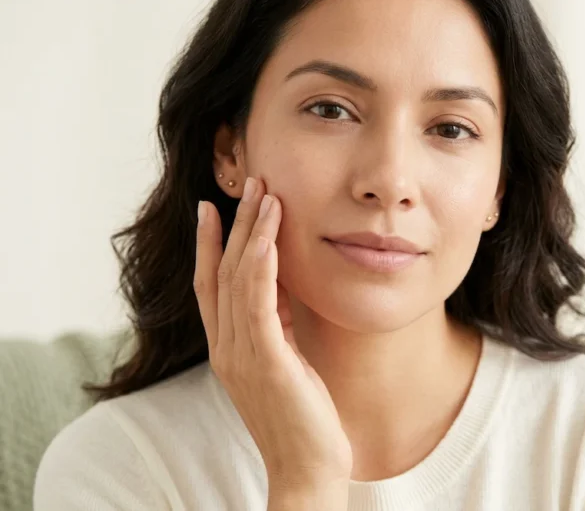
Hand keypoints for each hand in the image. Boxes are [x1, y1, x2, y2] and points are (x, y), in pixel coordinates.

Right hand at [194, 176, 352, 493]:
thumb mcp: (285, 362)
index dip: (210, 245)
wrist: (307, 468)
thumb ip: (275, 328)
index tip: (215, 208)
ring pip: (238, 280)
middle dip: (234, 224)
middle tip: (249, 184)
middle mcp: (226, 348)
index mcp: (228, 349)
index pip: (211, 286)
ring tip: (265, 195)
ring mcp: (242, 356)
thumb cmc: (301, 418)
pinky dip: (261, 266)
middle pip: (221, 273)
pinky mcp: (266, 362)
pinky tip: (269, 238)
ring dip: (252, 233)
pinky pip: (258, 304)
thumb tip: (282, 292)